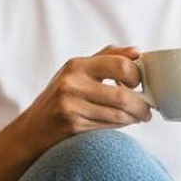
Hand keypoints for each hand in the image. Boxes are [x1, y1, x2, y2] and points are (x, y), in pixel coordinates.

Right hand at [17, 45, 152, 156]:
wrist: (33, 130)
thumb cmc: (61, 98)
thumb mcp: (77, 72)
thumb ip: (107, 58)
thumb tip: (137, 51)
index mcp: (76, 65)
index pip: (120, 65)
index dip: (137, 76)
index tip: (139, 84)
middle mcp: (72, 83)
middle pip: (122, 95)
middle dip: (141, 105)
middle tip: (147, 110)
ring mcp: (71, 106)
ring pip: (118, 114)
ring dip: (134, 118)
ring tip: (138, 117)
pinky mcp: (73, 126)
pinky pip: (109, 127)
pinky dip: (121, 126)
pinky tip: (123, 123)